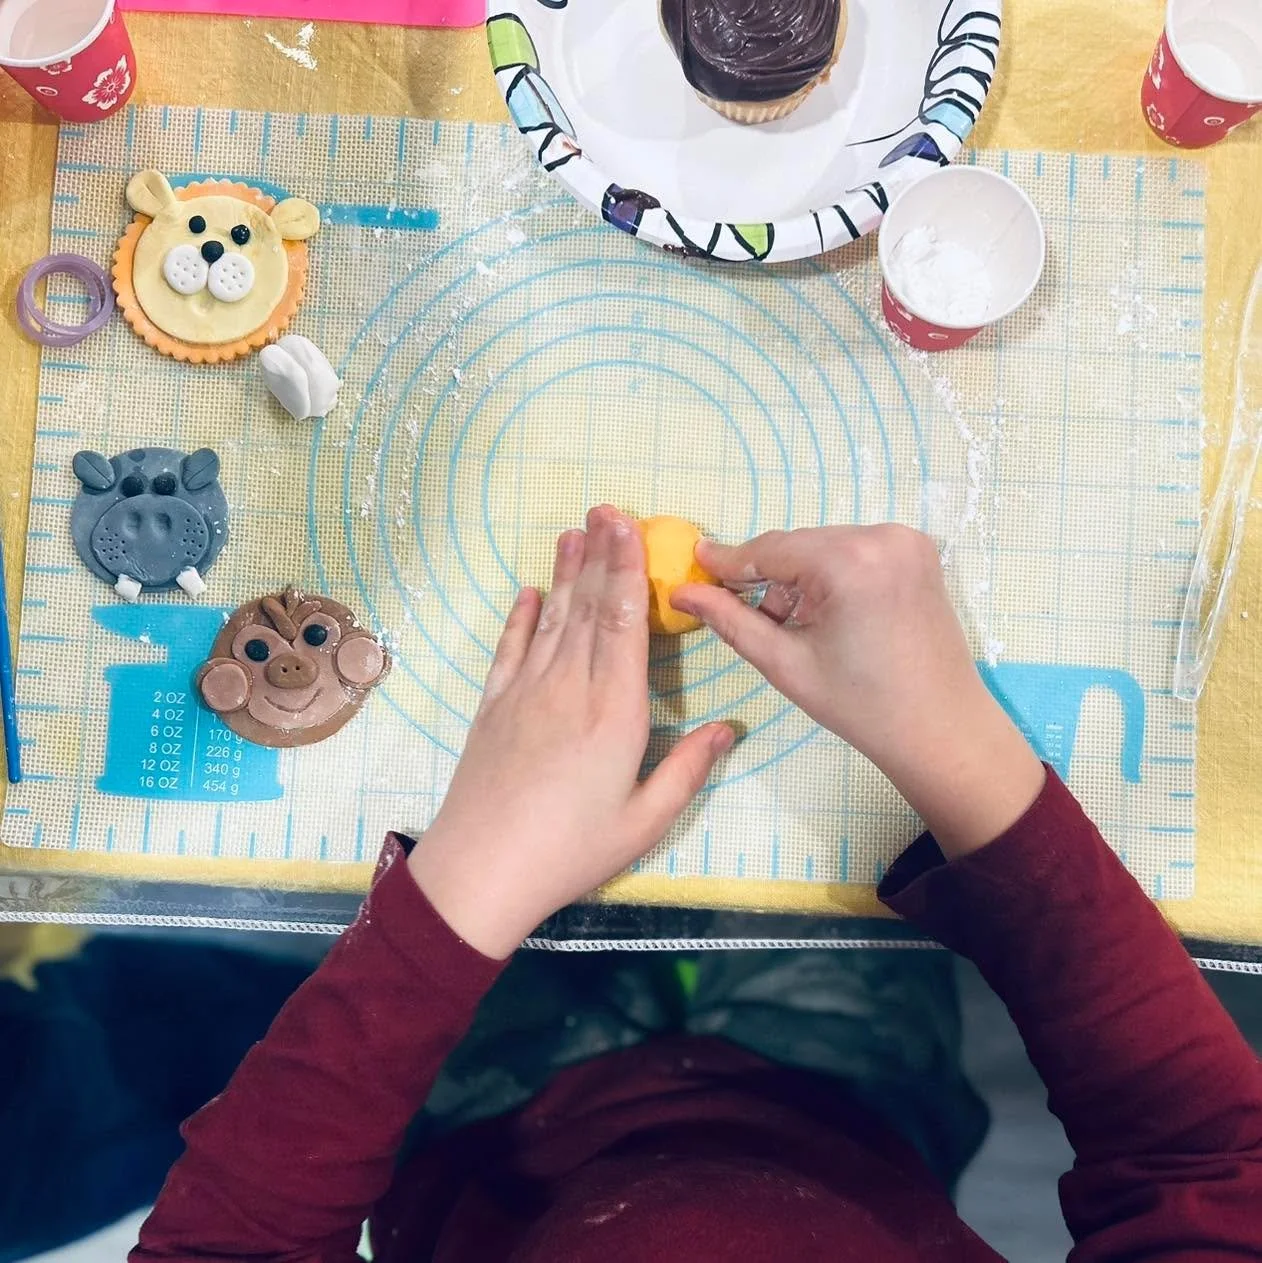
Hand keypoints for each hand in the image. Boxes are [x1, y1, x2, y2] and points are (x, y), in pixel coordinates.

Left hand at [408, 506, 734, 957]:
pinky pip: (510, 649)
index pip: (623, 623)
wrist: (480, 872)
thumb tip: (729, 728)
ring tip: (573, 531)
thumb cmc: (570, 851)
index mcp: (613, 711)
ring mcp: (524, 693)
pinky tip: (529, 593)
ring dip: (563, 573)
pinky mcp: (493, 707)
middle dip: (599, 553)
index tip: (629, 525)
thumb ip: (688, 770)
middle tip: (605, 505)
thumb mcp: (644, 821)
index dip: (627, 568)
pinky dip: (520, 618)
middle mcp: (568, 688)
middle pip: (587, 607)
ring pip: (550, 619)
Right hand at [672, 525, 1043, 856]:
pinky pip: (855, 551)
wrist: (941, 729)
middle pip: (799, 546)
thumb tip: (684, 592)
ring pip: (825, 547)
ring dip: (801, 578)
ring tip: (798, 628)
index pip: (772, 550)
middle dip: (769, 578)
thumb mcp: (786, 663)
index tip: (695, 561)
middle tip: (748, 617)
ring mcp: (907, 541)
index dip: (729, 561)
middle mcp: (883, 537)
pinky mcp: (919, 552)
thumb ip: (730, 620)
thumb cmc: (863, 706)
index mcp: (851, 561)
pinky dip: (832, 575)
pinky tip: (829, 616)